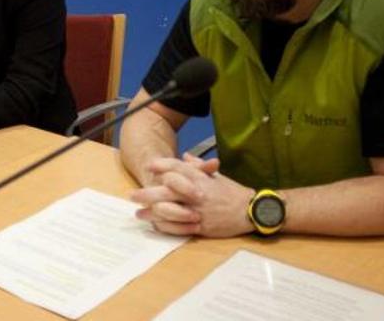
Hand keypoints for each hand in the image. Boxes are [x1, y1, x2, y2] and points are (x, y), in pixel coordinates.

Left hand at [130, 155, 255, 237]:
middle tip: (132, 195)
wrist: (251, 211)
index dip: (162, 165)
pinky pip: (178, 227)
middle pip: (167, 190)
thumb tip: (184, 156)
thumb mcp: (216, 175)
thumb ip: (198, 166)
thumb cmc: (232, 192)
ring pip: (169, 211)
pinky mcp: (200, 226)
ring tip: (139, 213)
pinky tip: (155, 225)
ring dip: (151, 213)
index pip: (178, 167)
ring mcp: (197, 210)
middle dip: (147, 193)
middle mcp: (197, 193)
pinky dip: (165, 226)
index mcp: (201, 178)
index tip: (149, 166)